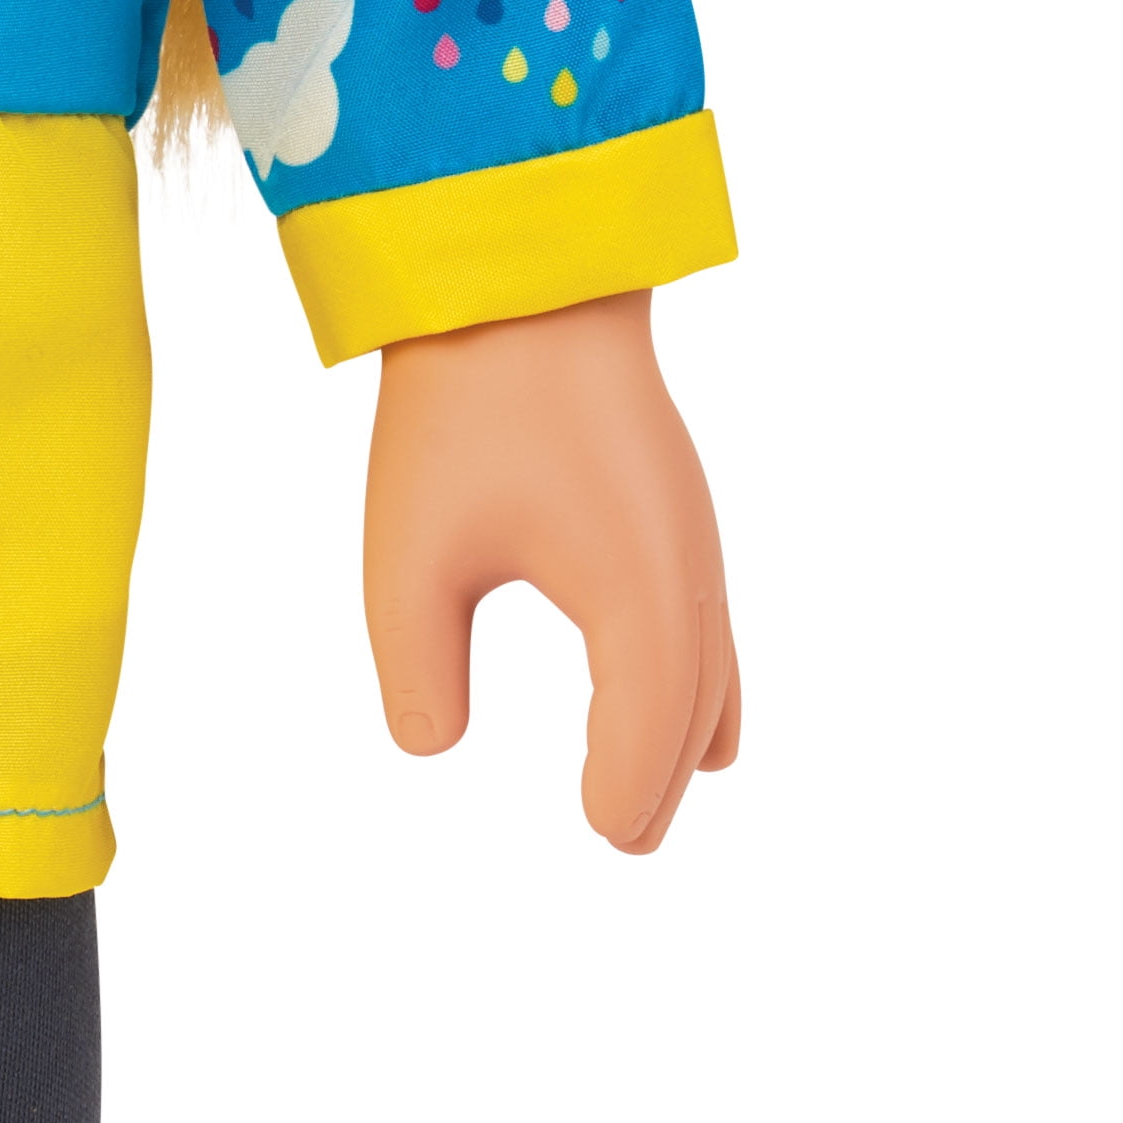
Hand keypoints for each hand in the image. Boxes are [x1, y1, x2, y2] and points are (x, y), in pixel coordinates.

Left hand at [362, 285, 741, 853]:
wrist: (523, 282)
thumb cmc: (460, 412)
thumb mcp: (410, 552)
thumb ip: (418, 665)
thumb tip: (430, 747)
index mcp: (634, 591)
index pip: (645, 725)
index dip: (624, 787)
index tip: (599, 834)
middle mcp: (684, 571)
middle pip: (691, 707)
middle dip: (658, 778)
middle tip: (619, 840)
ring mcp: (690, 536)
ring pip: (712, 665)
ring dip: (683, 733)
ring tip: (646, 796)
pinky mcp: (677, 508)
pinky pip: (708, 623)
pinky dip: (699, 680)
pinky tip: (689, 711)